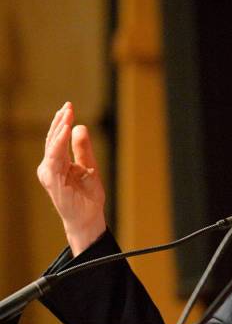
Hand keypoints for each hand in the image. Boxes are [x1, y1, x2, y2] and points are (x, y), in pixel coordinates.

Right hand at [37, 102, 106, 255]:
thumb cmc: (87, 196)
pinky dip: (59, 143)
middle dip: (60, 121)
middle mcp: (49, 167)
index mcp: (57, 163)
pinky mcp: (52, 180)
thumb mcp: (89, 167)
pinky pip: (54, 157)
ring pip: (52, 146)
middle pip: (53, 139)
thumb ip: (83, 149)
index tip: (69, 106)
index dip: (62, 122)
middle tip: (68, 105)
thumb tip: (79, 126)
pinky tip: (65, 131)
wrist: (88, 217)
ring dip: (59, 129)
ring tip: (67, 114)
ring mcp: (49, 173)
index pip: (57, 139)